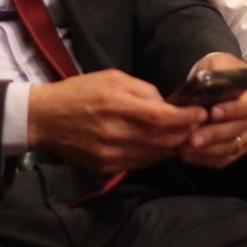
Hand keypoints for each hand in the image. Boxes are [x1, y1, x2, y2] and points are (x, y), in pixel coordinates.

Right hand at [27, 69, 206, 174]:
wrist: (44, 119)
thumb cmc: (79, 92)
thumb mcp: (110, 78)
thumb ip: (142, 90)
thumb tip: (167, 104)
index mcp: (115, 105)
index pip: (162, 118)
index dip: (186, 117)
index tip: (201, 112)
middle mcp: (114, 133)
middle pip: (163, 139)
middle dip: (186, 132)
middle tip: (200, 124)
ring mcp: (110, 154)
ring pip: (155, 155)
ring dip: (174, 146)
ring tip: (185, 135)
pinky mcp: (106, 167)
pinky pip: (141, 164)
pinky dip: (156, 155)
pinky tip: (162, 146)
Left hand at [177, 53, 246, 168]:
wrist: (214, 84)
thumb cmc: (217, 71)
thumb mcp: (216, 63)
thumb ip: (216, 70)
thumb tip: (209, 83)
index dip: (233, 109)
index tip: (213, 112)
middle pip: (240, 128)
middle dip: (215, 134)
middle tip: (193, 138)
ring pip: (233, 146)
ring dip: (209, 149)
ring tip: (186, 148)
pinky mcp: (239, 147)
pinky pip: (227, 158)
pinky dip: (207, 159)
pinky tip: (189, 156)